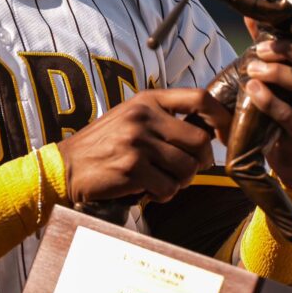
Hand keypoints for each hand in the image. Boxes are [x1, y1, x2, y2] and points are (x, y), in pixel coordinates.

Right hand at [55, 88, 217, 203]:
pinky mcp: (131, 169)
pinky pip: (169, 188)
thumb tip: (209, 130)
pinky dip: (164, 195)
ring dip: (181, 181)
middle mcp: (144, 117)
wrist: (66, 166)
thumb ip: (164, 118)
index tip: (225, 135)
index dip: (222, 117)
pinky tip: (148, 191)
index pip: (200, 98)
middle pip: (200, 141)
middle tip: (187, 170)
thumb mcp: (132, 118)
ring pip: (187, 168)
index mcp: (148, 99)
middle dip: (201, 162)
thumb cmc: (105, 144)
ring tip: (162, 180)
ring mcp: (138, 142)